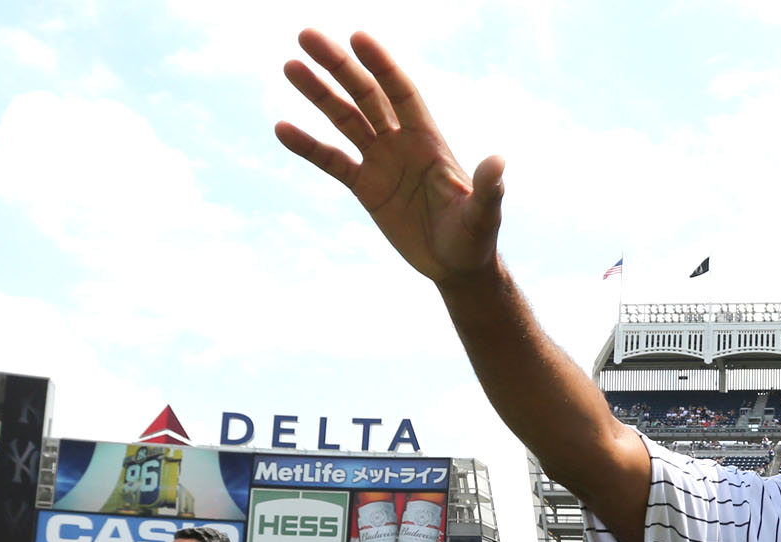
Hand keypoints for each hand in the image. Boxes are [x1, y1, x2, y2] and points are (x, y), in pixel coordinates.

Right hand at [277, 30, 503, 286]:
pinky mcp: (366, 188)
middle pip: (366, 95)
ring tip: (290, 67)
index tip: (358, 37)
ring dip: (319, 94)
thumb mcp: (482, 215)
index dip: (381, 65)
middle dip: (339, 67)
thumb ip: (487, 189)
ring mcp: (382, 162)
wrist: (456, 266)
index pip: (401, 93)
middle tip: (306, 36)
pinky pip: (331, 161)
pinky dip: (308, 145)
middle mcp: (402, 143)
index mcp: (429, 141)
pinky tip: (281, 128)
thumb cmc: (475, 238)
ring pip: (345, 120)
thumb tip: (498, 162)